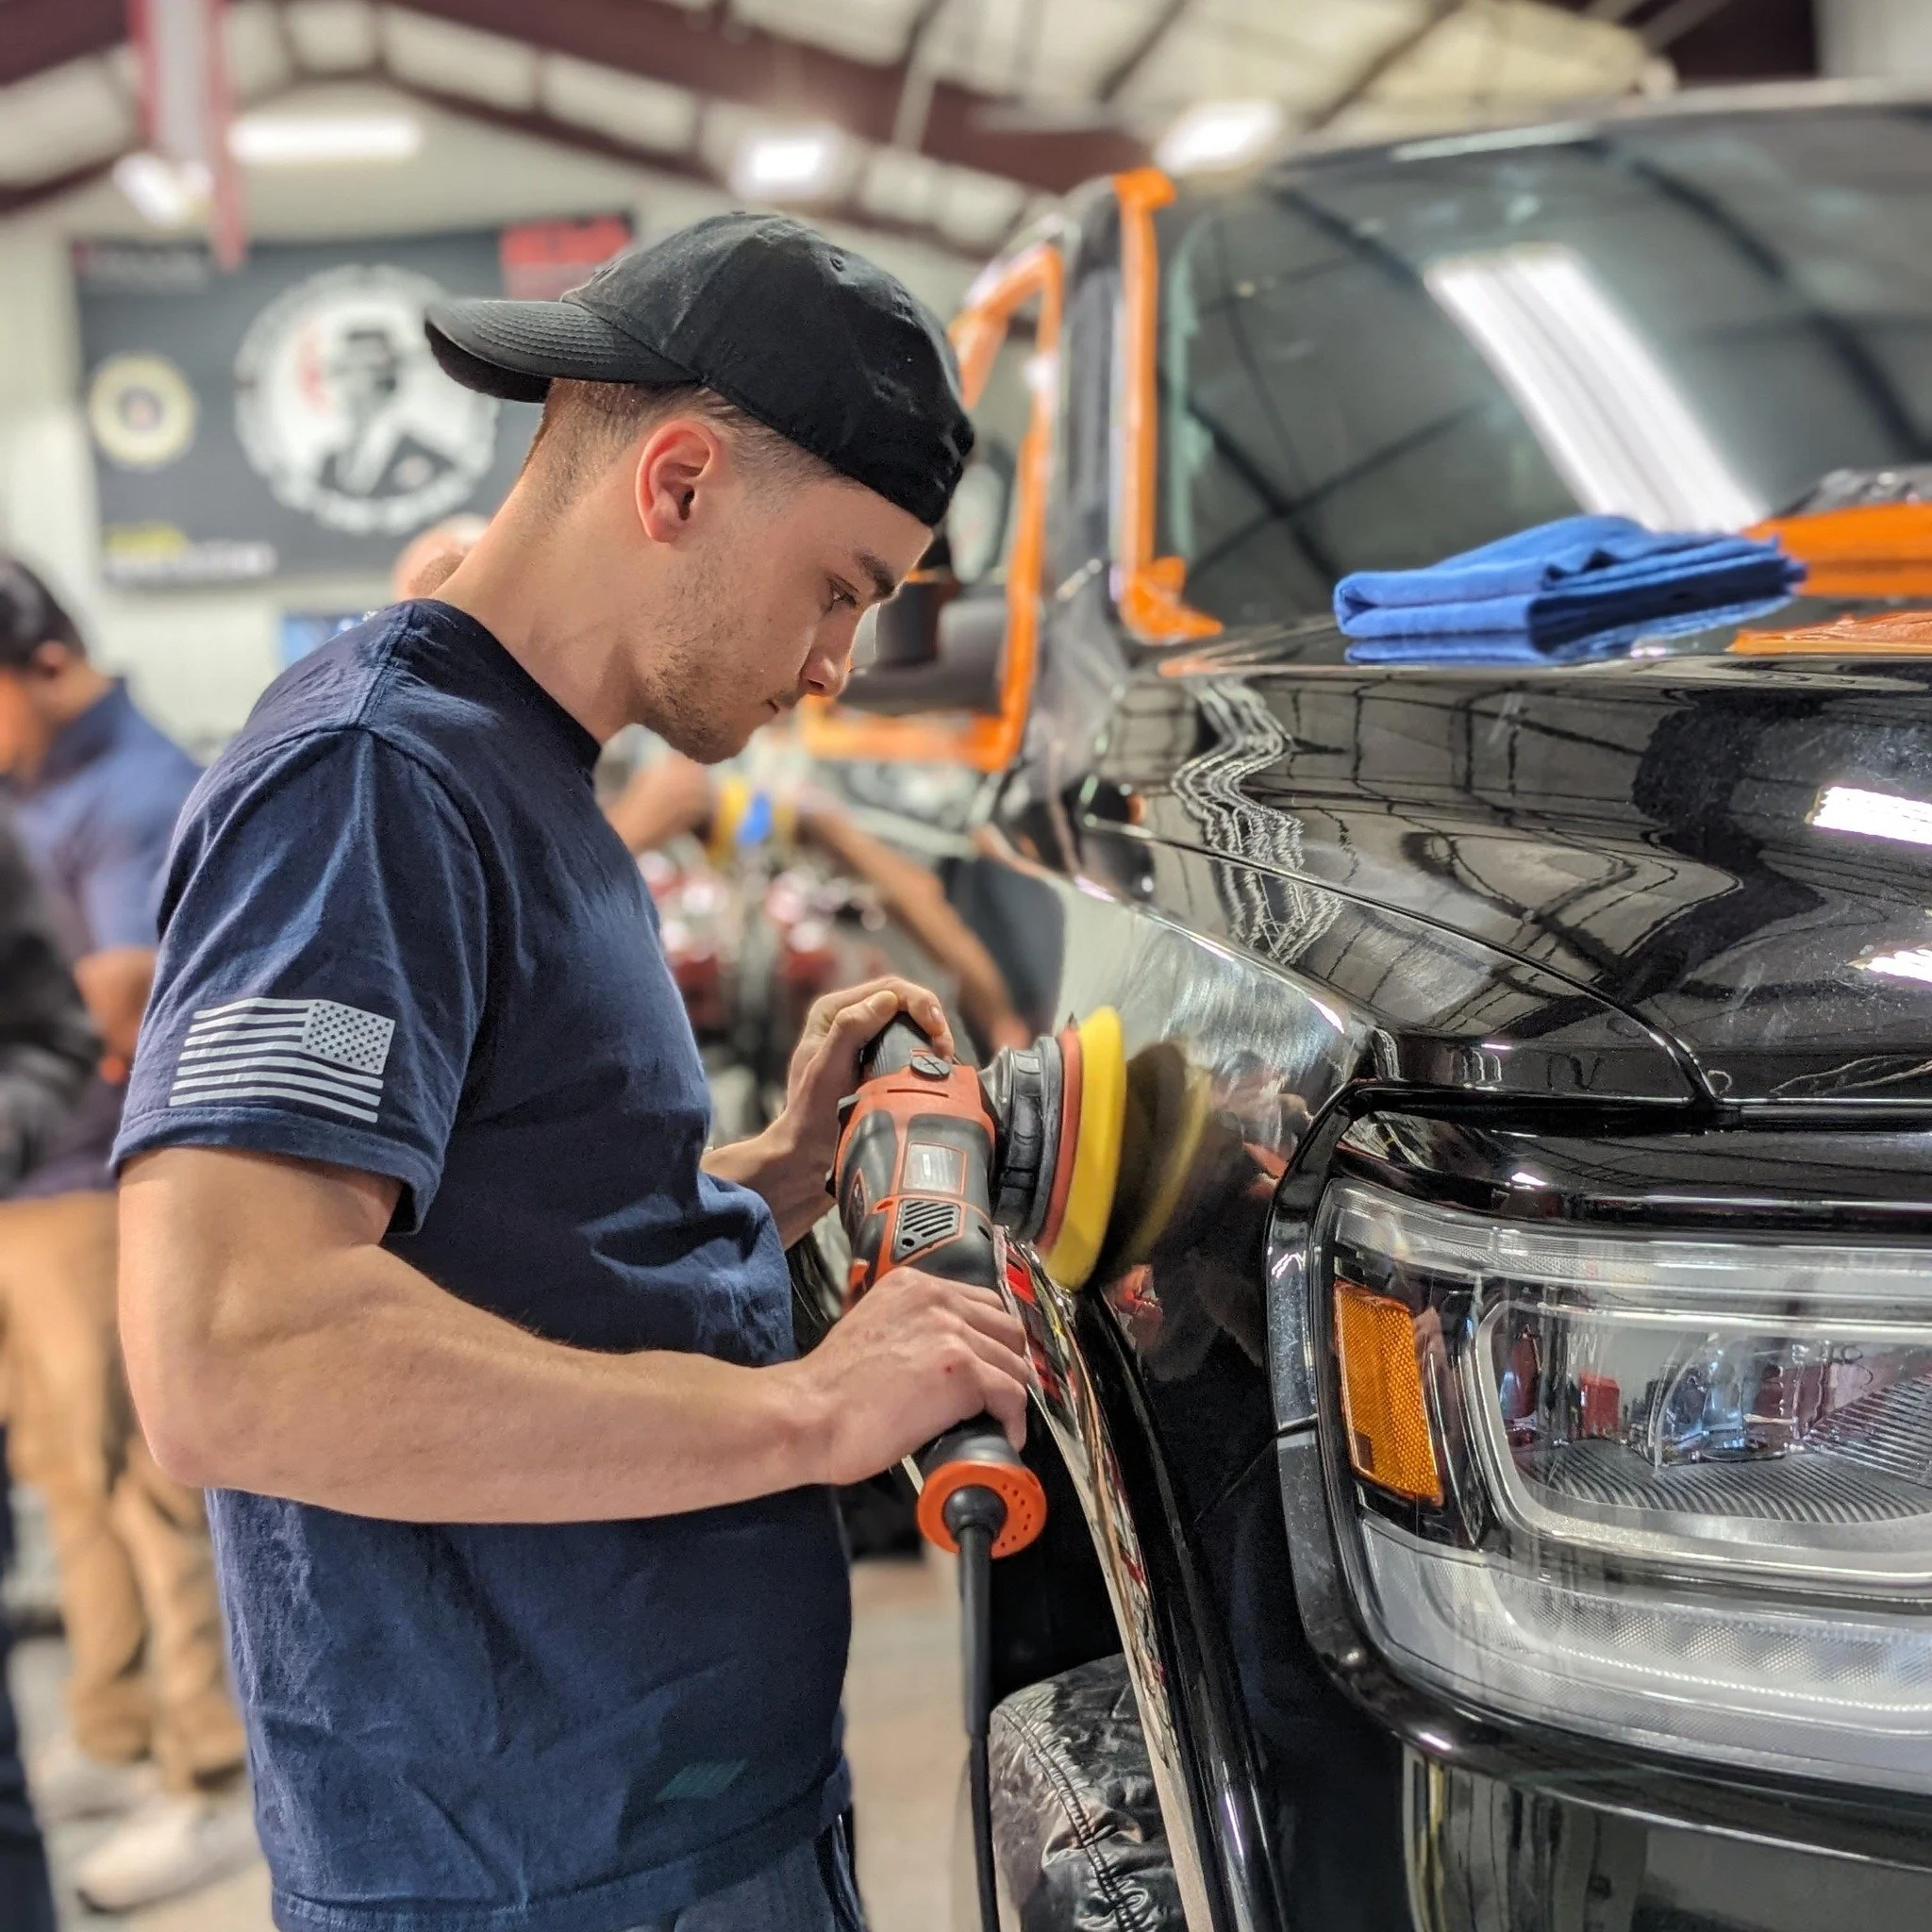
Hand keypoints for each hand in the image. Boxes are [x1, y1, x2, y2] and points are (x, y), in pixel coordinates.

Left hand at [780, 976, 952, 1177]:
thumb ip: (849, 1030)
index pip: (889, 990)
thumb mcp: (826, 1071)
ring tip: (943, 1060)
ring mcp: (863, 1041)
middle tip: (945, 1051)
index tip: (938, 1032)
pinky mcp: (876, 1061)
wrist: (806, 1156)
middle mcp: (847, 1019)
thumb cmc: (810, 1117)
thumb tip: (888, 1001)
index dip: (921, 1004)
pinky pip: (908, 1044)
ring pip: (910, 1023)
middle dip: (932, 1020)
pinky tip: (935, 1068)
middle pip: (905, 1002)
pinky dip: (926, 1052)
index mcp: (832, 1012)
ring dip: (932, 1037)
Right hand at [785, 1265, 1030, 1486]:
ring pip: (1014, 1363)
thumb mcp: (872, 1327)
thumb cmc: (829, 1388)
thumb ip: (910, 1327)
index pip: (981, 1302)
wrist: (808, 1414)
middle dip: (1006, 1363)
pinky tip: (1002, 1435)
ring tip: (994, 1419)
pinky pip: (1013, 1395)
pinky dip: (1013, 1420)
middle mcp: (936, 1300)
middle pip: (1006, 1329)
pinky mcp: (964, 1373)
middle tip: (996, 1394)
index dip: (990, 1339)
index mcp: (912, 1285)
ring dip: (1008, 1394)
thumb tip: (938, 1356)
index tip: (989, 1363)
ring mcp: (952, 1333)